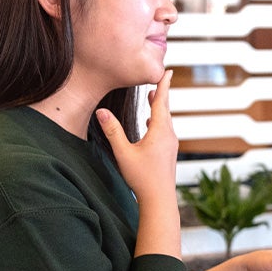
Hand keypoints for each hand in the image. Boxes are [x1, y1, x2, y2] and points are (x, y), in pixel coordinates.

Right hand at [96, 69, 178, 205]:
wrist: (160, 199)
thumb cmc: (142, 178)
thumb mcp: (123, 153)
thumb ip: (113, 131)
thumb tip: (101, 111)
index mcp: (160, 132)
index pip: (161, 102)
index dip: (162, 85)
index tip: (167, 71)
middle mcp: (169, 136)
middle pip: (164, 109)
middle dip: (160, 93)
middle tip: (160, 78)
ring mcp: (170, 145)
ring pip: (165, 120)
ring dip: (159, 107)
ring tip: (154, 96)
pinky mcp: (168, 152)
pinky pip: (164, 130)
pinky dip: (157, 121)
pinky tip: (150, 123)